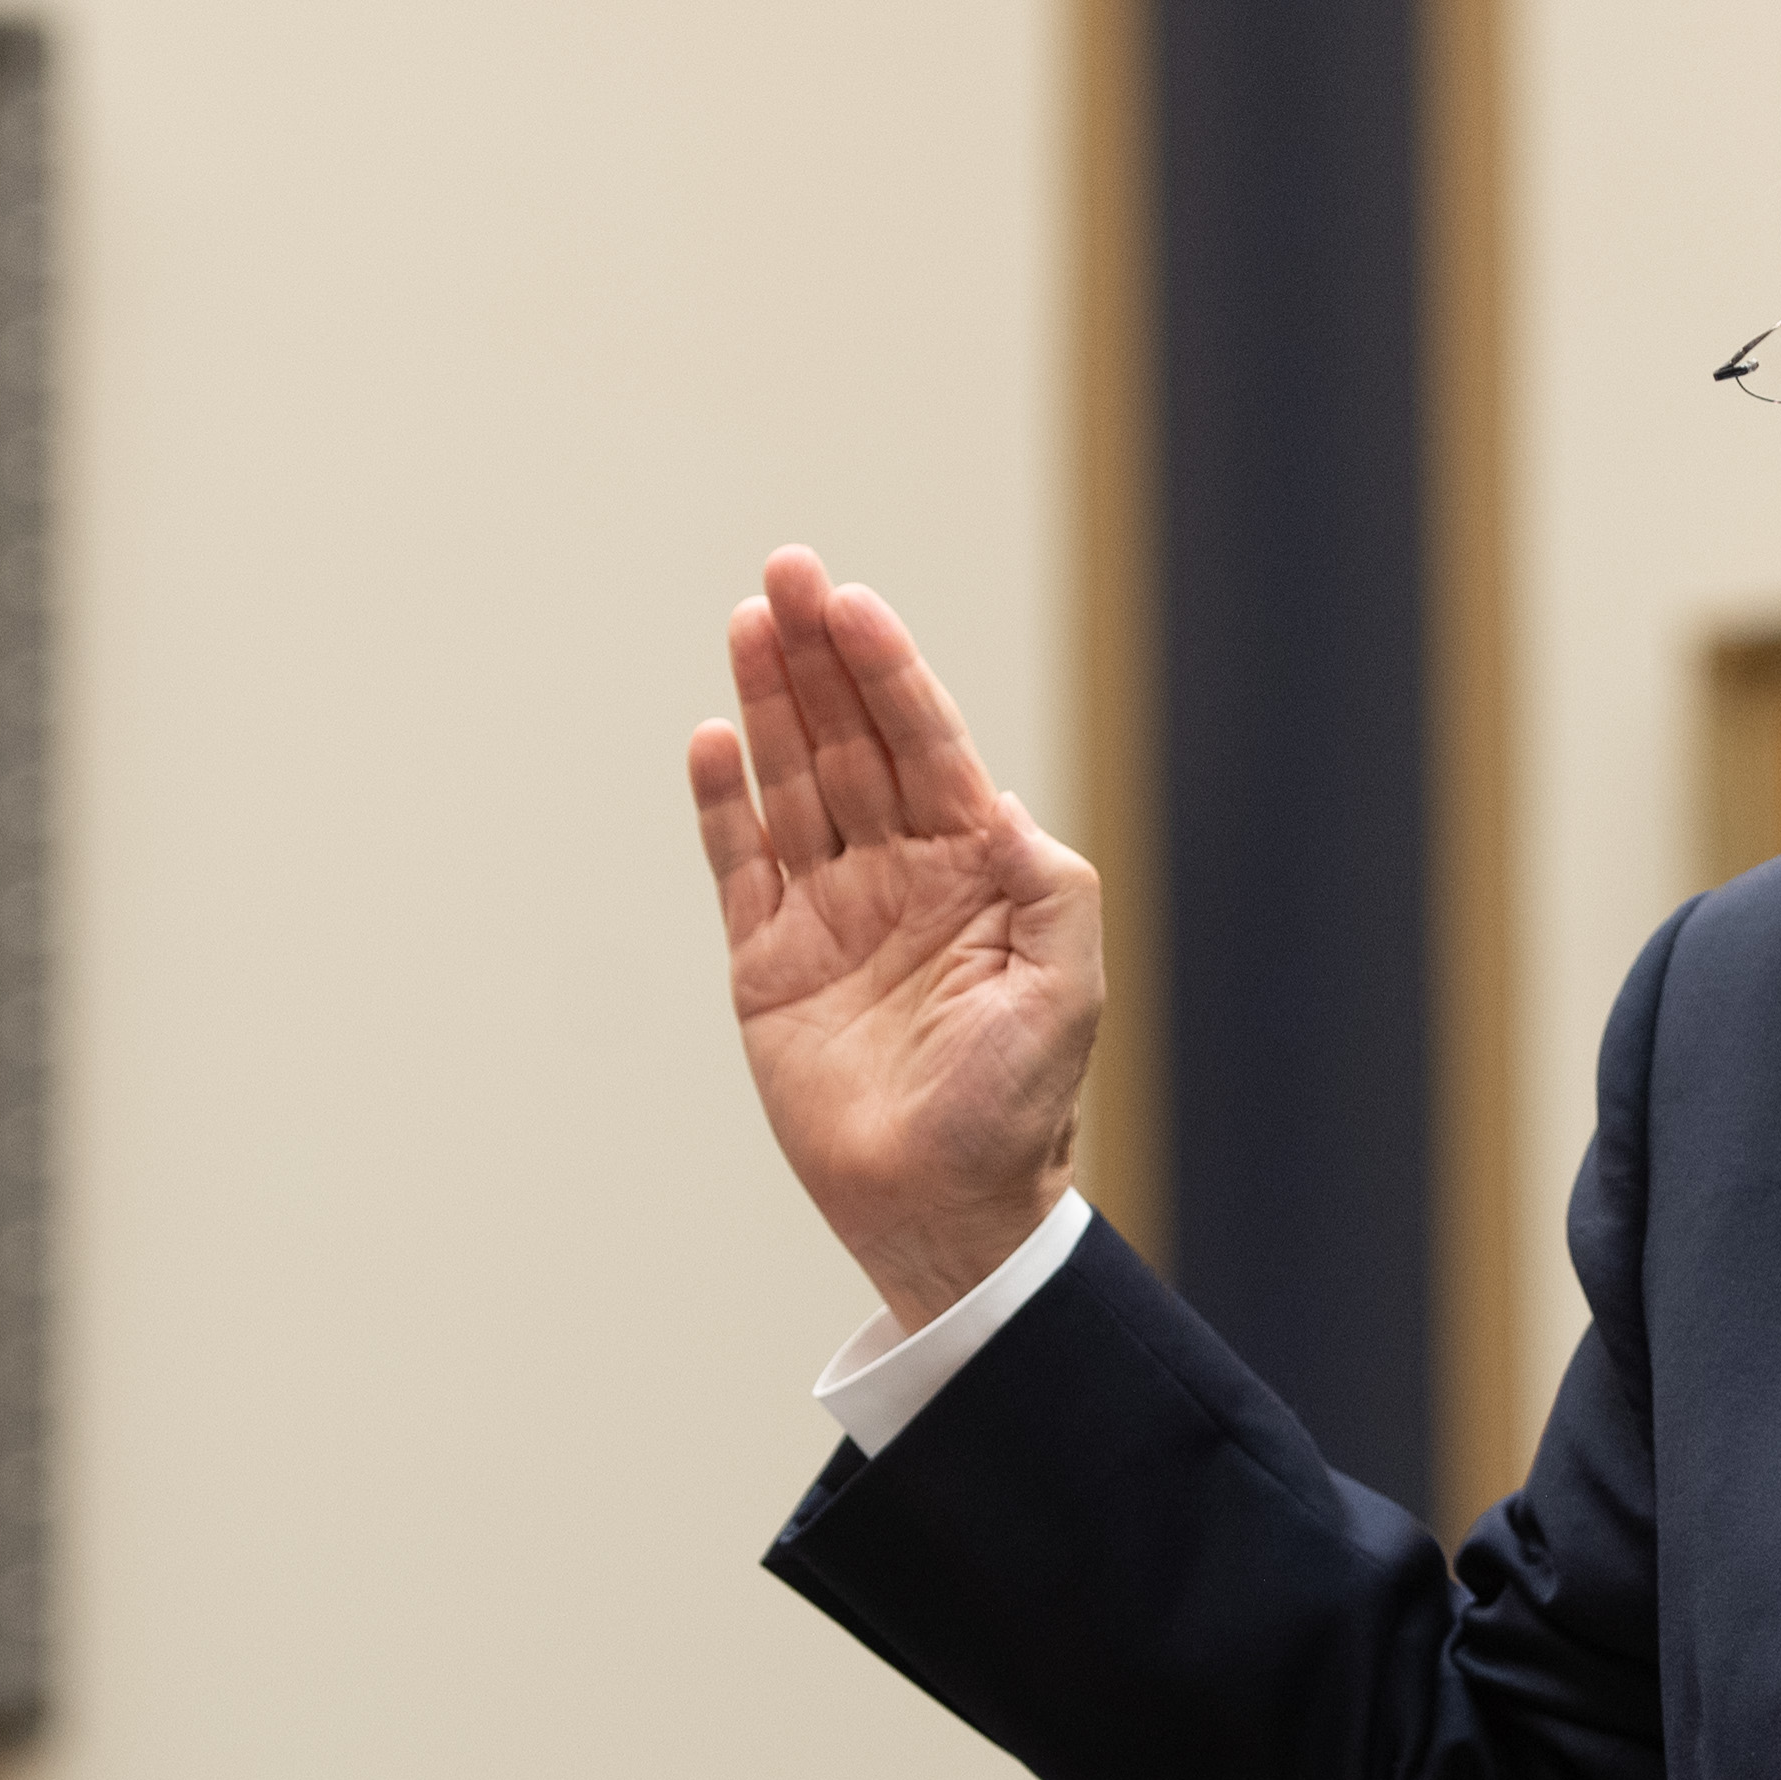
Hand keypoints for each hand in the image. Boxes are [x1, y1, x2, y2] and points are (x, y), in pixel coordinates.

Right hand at [690, 547, 1103, 1332]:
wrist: (944, 1207)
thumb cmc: (1019, 1105)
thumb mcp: (1066, 984)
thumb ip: (1049, 884)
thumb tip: (1003, 807)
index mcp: (972, 869)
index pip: (925, 743)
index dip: (888, 670)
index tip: (853, 605)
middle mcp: (896, 875)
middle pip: (850, 741)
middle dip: (819, 655)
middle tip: (786, 572)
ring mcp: (828, 914)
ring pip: (794, 783)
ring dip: (771, 702)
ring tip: (747, 621)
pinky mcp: (767, 964)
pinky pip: (739, 865)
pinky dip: (724, 803)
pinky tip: (714, 738)